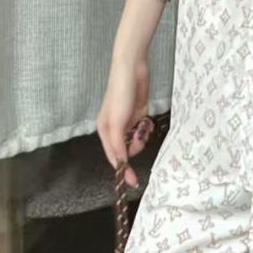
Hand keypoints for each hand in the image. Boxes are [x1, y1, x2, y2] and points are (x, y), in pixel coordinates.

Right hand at [96, 52, 153, 186]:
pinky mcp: (139, 114)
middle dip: (135, 146)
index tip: (133, 182)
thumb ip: (118, 144)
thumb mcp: (116, 122)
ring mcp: (127, 121)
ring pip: (137, 140)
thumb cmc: (120, 95)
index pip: (114, 157)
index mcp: (104, 131)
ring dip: (142, 136)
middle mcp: (115, 128)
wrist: (132, 70)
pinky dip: (147, 127)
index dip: (123, 170)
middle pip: (126, 150)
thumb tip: (121, 164)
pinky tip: (147, 119)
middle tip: (141, 135)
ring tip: (144, 124)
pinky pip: (144, 129)